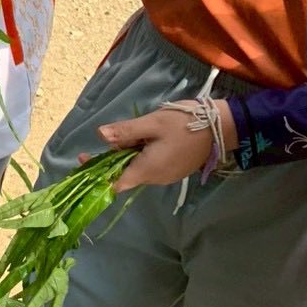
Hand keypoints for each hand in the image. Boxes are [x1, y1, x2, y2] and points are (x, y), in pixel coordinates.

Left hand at [93, 101, 235, 192]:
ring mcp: (166, 174)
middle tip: (111, 134)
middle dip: (113, 157)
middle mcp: (155, 178)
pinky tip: (145, 136)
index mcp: (147, 170)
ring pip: (138, 166)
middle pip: (125, 173)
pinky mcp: (173, 168)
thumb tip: (100, 135)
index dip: (97, 175)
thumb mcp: (152, 123)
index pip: (116, 183)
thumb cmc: (185, 124)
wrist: (222, 128)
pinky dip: (141, 152)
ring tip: (135, 130)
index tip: (83, 161)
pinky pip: (150, 163)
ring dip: (128, 152)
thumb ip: (126, 131)